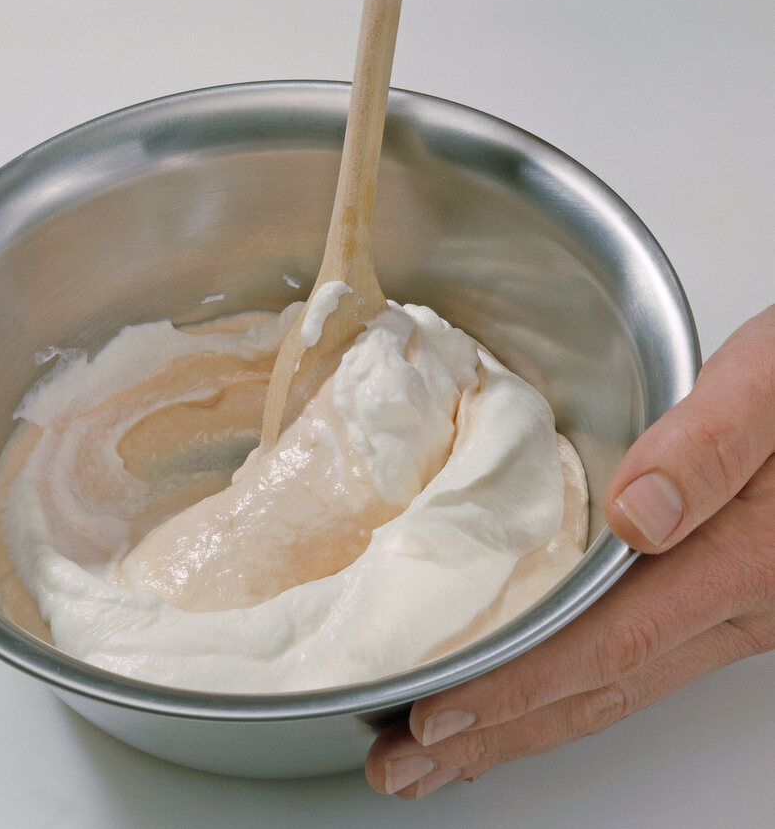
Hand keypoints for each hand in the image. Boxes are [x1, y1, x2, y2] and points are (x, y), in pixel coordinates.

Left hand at [366, 304, 774, 798]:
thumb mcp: (769, 384)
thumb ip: (713, 442)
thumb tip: (642, 513)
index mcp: (740, 560)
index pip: (609, 644)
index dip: (519, 686)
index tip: (439, 711)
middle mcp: (740, 607)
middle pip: (602, 690)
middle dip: (499, 733)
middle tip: (407, 763)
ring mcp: (731, 613)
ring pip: (617, 688)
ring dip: (524, 727)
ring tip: (442, 752)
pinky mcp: (718, 598)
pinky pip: (636, 661)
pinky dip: (568, 691)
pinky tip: (526, 701)